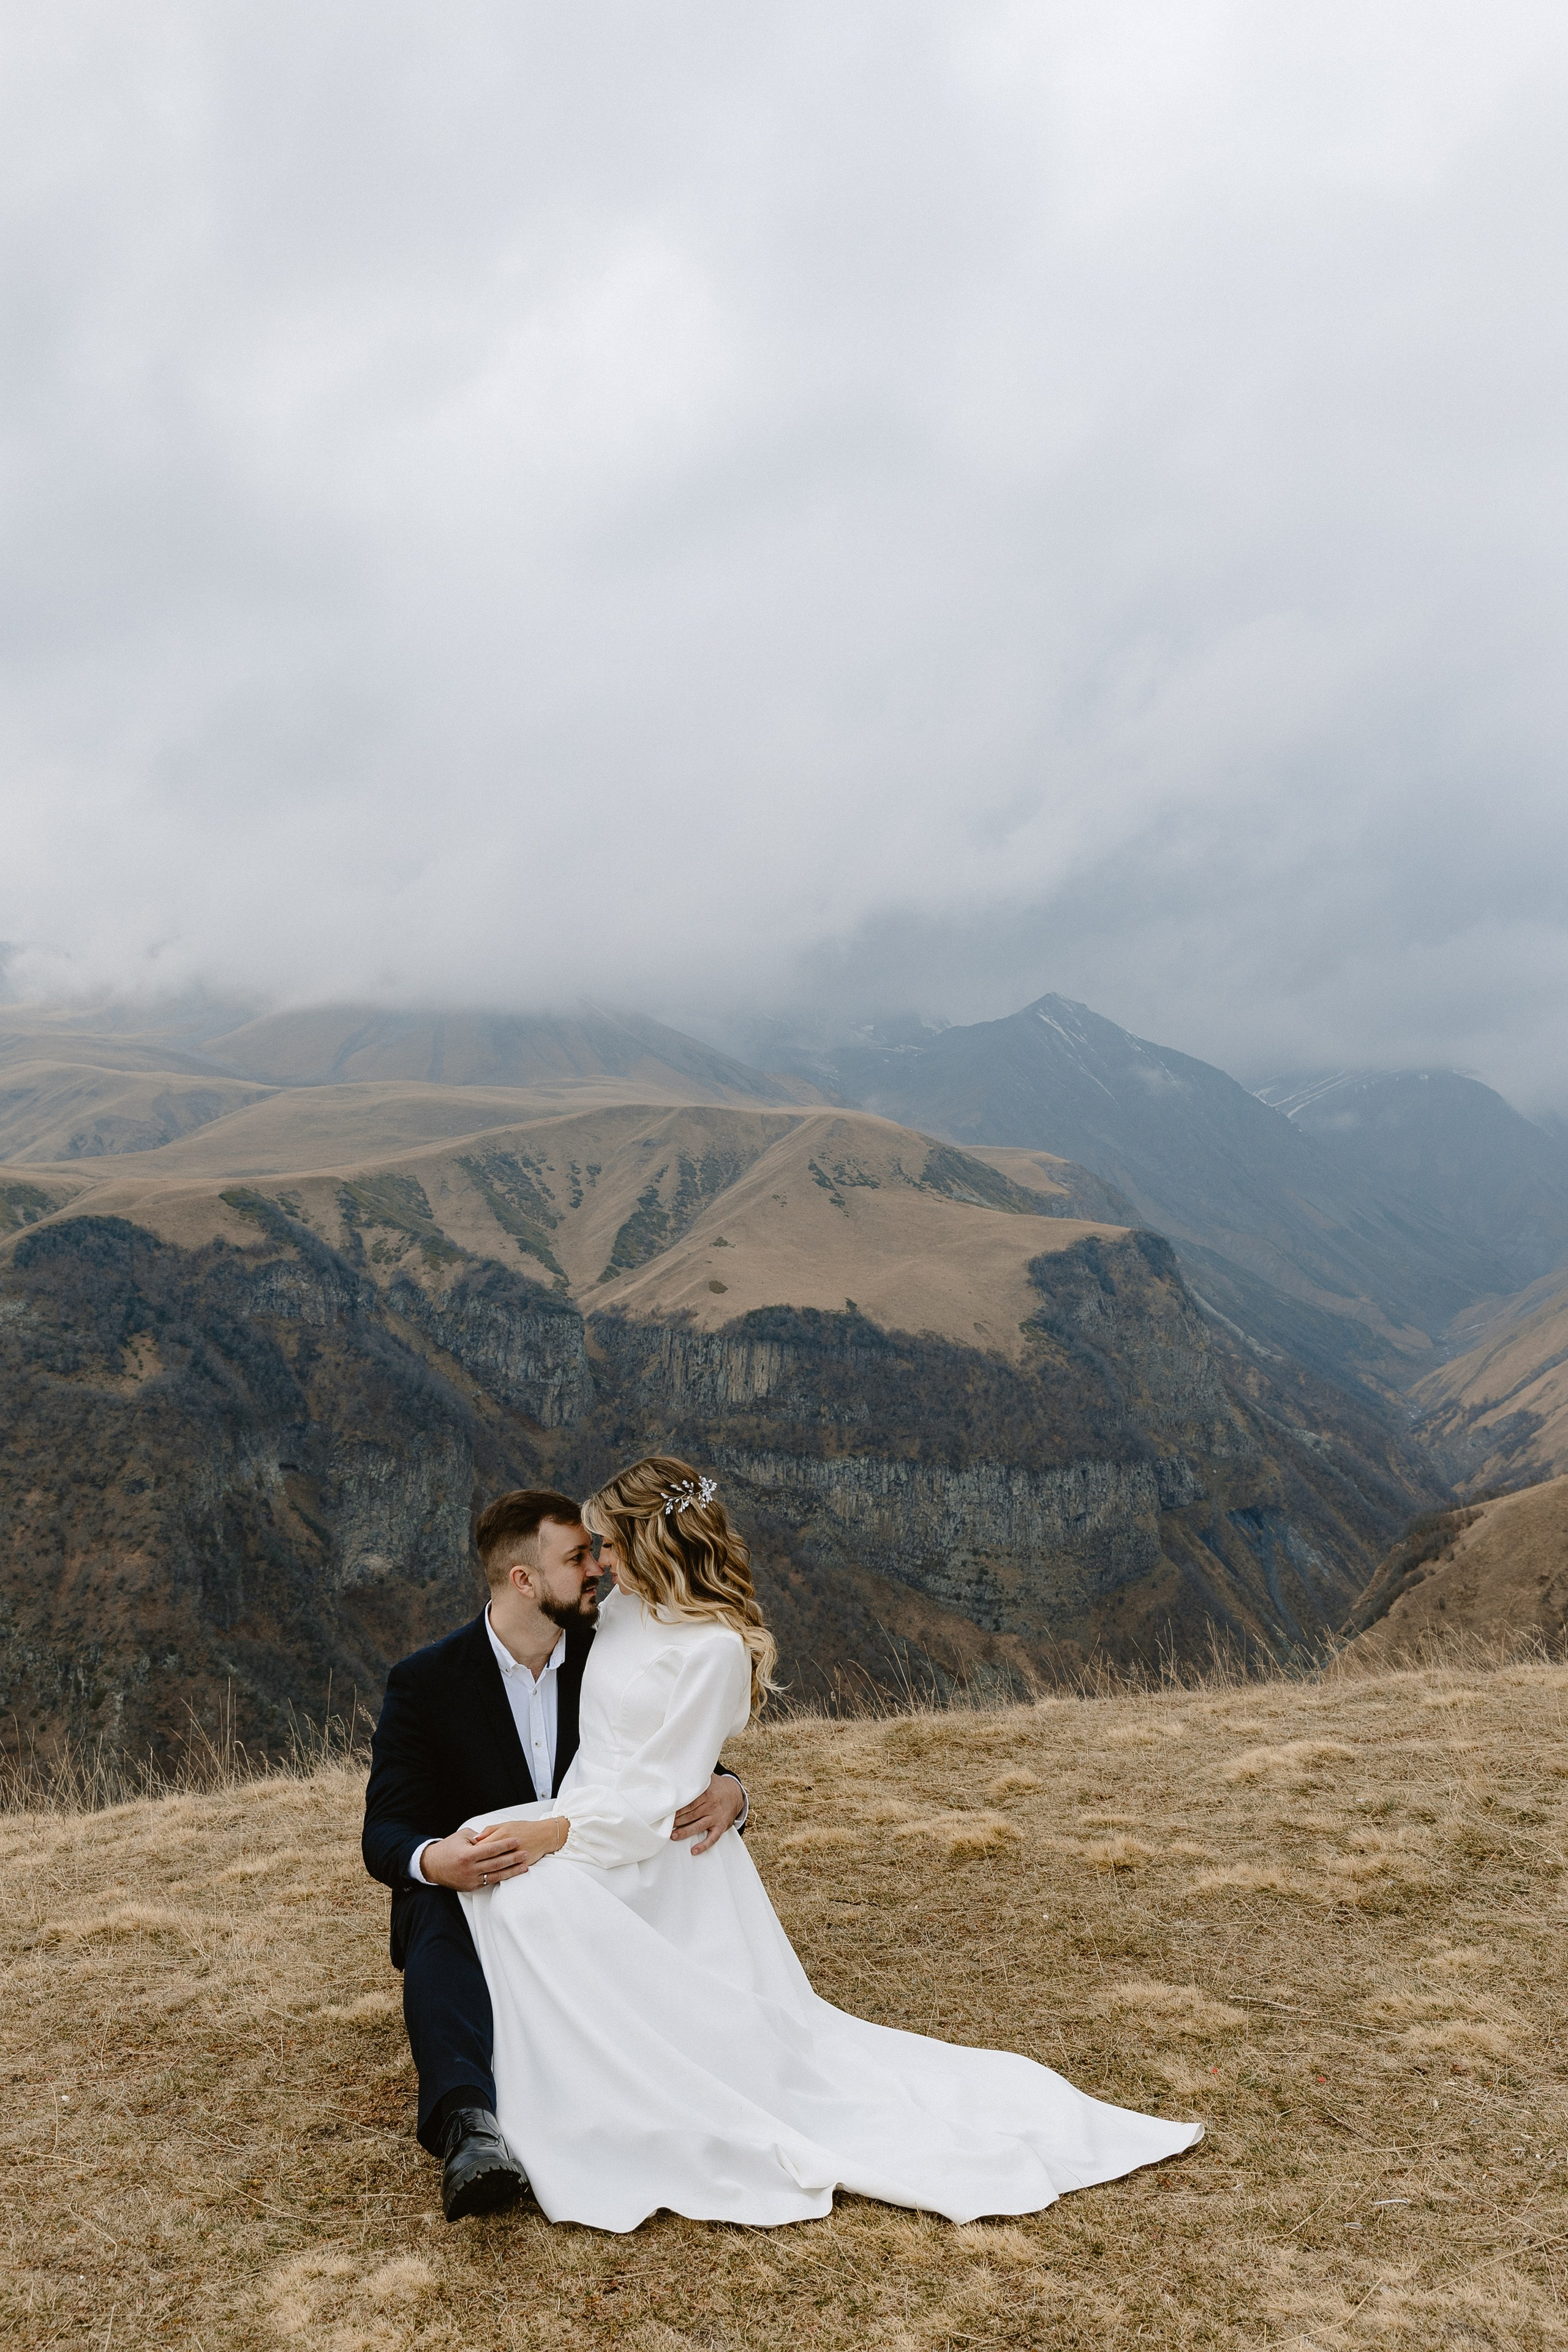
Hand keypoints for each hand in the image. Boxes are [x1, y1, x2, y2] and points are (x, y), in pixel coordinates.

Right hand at [420, 1818, 564, 1888]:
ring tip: (525, 1866)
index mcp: (468, 1855)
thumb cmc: (448, 1847)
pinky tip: (511, 1873)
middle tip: (526, 1853)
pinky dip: (501, 1877)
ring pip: (496, 1875)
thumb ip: (479, 1837)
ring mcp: (471, 1880)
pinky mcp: (471, 1887)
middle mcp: (470, 1869)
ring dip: (512, 1870)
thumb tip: (494, 1836)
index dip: (506, 1844)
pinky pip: (489, 1882)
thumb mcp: (462, 1837)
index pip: (492, 1849)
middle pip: (497, 1863)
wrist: (432, 1866)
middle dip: (513, 1858)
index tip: (518, 1840)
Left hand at [670, 1772, 744, 1854]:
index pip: (689, 1802)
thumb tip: (678, 1772)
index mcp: (706, 1794)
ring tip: (674, 1836)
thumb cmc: (717, 1786)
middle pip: (691, 1814)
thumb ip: (696, 1778)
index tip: (667, 1812)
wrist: (736, 1794)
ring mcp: (716, 1817)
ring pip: (699, 1826)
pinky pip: (712, 1838)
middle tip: (665, 1825)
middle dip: (677, 1821)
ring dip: (685, 1832)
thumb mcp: (709, 1779)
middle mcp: (711, 1806)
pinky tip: (694, 1850)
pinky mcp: (721, 1826)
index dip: (677, 1808)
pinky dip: (703, 1845)